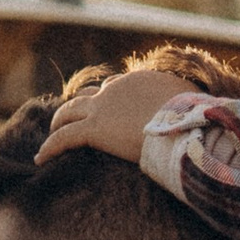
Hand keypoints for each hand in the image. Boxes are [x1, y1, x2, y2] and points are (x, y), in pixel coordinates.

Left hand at [34, 68, 187, 164]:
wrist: (180, 123)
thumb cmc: (193, 116)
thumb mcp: (193, 101)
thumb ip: (186, 102)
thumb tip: (199, 110)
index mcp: (138, 81)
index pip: (116, 86)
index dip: (108, 98)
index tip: (107, 110)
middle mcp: (115, 90)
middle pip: (88, 95)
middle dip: (78, 106)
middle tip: (71, 119)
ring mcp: (101, 108)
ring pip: (69, 112)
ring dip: (58, 122)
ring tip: (52, 134)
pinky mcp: (92, 130)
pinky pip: (63, 138)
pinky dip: (49, 147)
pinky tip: (40, 158)